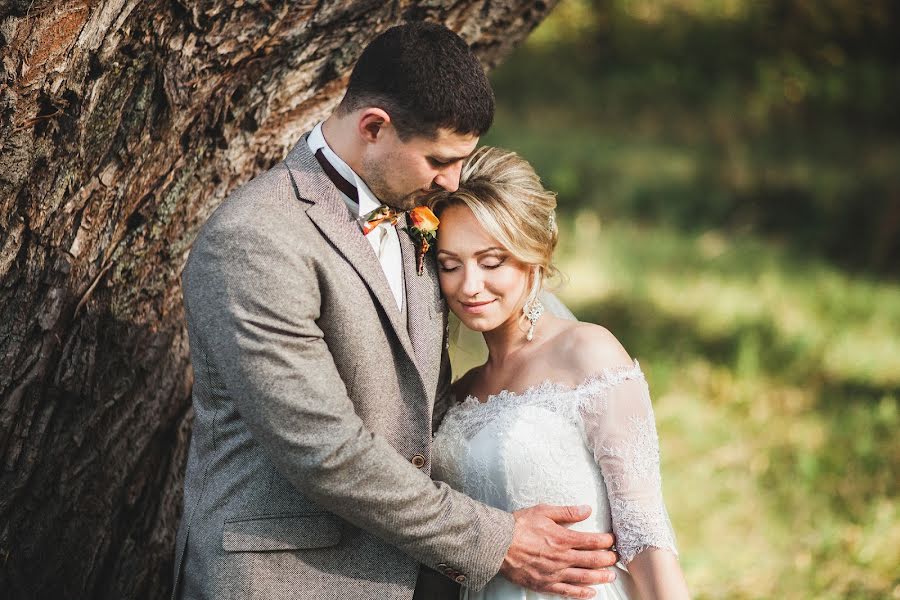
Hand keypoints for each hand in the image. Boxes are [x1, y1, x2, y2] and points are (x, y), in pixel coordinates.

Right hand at [499, 504, 617, 598]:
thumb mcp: (543, 511)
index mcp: (562, 538)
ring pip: (584, 577)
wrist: (498, 544)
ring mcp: (554, 573)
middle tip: (617, 558)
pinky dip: (581, 593)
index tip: (613, 540)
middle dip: (607, 559)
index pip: (592, 541)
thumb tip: (587, 509)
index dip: (606, 541)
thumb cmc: (519, 526)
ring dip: (600, 577)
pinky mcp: (545, 584)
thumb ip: (567, 512)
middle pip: (592, 560)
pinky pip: (567, 591)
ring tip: (611, 576)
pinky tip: (591, 593)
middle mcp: (561, 558)